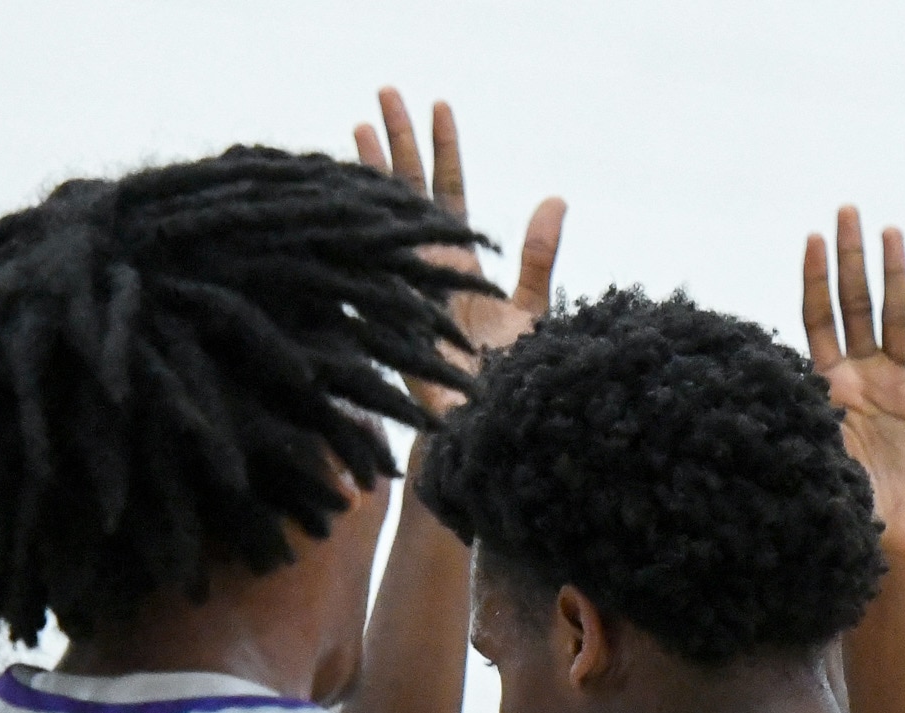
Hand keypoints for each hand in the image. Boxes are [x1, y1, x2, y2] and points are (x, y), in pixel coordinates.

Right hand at [357, 89, 565, 402]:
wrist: (489, 429)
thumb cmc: (512, 380)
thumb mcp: (532, 308)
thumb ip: (540, 255)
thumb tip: (555, 197)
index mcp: (458, 264)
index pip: (448, 193)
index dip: (444, 150)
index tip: (439, 104)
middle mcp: (426, 269)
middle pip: (408, 191)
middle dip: (399, 141)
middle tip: (386, 91)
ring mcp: (404, 287)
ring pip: (384, 217)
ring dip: (373, 170)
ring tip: (360, 123)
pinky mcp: (392, 313)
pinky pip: (372, 262)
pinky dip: (360, 229)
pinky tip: (348, 194)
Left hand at [801, 208, 904, 561]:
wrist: (880, 551)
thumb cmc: (833, 512)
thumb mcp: (805, 459)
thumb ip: (795, 420)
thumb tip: (757, 390)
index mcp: (824, 387)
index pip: (818, 319)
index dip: (815, 279)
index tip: (811, 238)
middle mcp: (861, 379)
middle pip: (856, 305)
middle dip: (851, 258)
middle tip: (848, 210)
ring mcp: (899, 389)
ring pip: (898, 321)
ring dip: (895, 277)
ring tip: (890, 234)